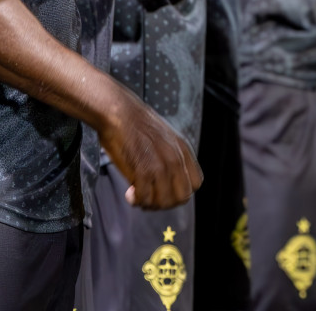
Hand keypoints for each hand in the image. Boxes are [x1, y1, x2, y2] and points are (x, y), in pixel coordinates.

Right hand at [98, 85, 202, 209]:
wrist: (119, 112)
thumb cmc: (136, 124)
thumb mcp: (165, 138)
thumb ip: (172, 158)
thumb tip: (168, 182)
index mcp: (183, 149)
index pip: (196, 183)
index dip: (180, 191)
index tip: (165, 190)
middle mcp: (176, 158)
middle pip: (182, 197)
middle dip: (166, 202)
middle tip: (150, 197)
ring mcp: (161, 165)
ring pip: (164, 201)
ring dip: (149, 203)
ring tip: (138, 196)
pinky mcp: (143, 169)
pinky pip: (145, 198)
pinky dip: (136, 200)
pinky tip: (129, 192)